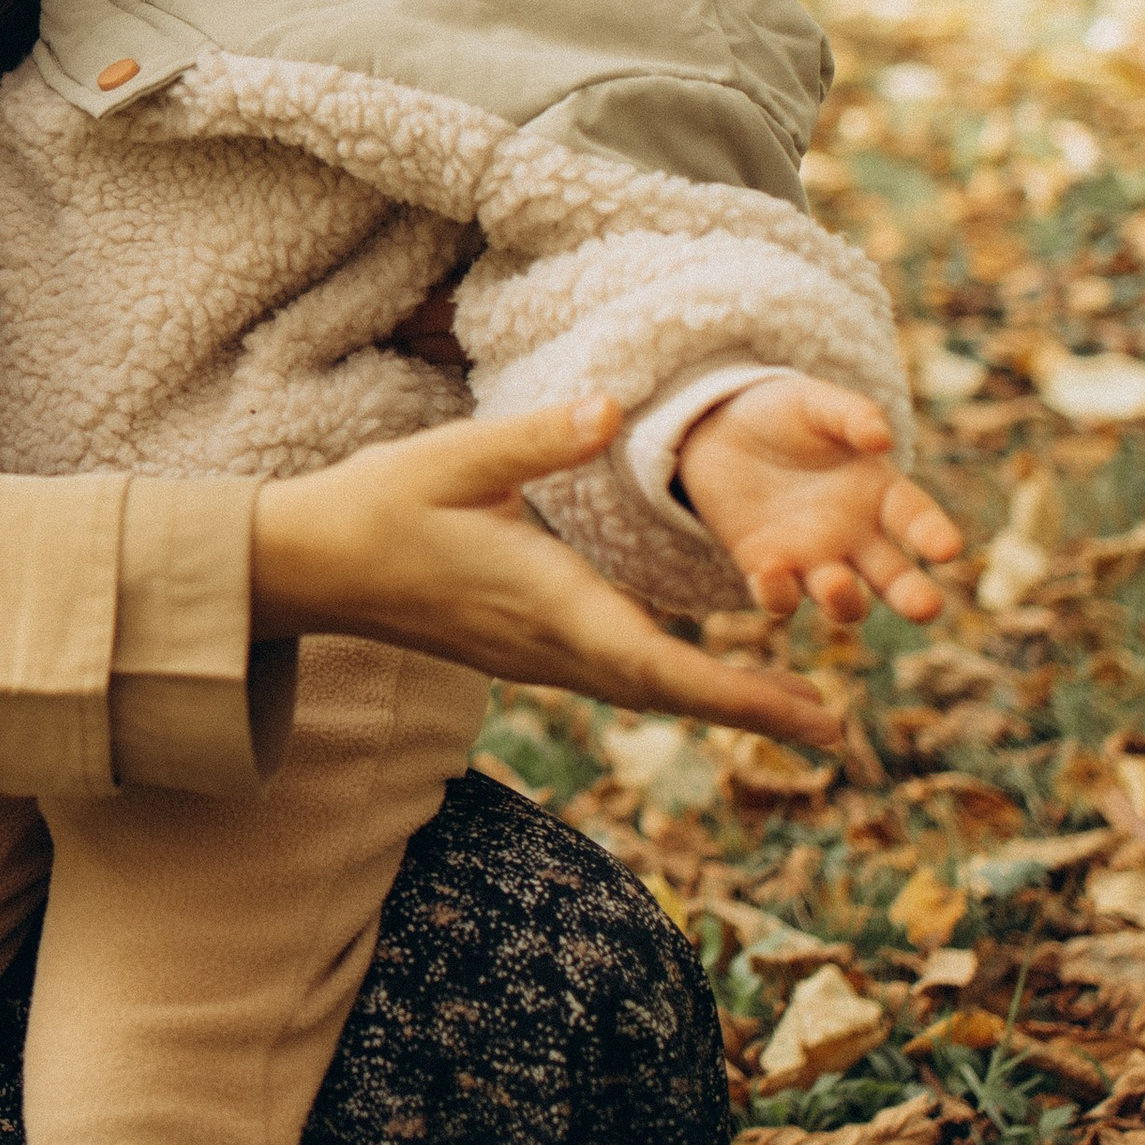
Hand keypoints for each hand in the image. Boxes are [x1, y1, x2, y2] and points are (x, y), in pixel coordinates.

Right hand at [250, 399, 841, 748]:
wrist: (307, 567)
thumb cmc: (374, 506)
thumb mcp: (452, 456)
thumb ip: (536, 438)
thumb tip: (614, 409)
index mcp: (543, 599)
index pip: (656, 661)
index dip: (739, 693)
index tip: (810, 716)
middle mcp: (548, 643)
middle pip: (666, 693)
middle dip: (752, 712)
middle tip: (837, 734)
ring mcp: (534, 654)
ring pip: (643, 689)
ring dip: (718, 702)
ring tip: (795, 711)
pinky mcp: (523, 648)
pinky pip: (615, 676)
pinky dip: (673, 682)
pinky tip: (701, 672)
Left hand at [674, 371, 961, 624]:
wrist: (718, 432)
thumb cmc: (782, 415)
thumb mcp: (815, 403)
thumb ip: (850, 416)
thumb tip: (882, 438)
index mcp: (879, 491)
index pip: (916, 518)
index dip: (933, 534)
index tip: (948, 549)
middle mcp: (855, 534)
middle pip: (894, 577)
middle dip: (913, 596)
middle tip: (925, 607)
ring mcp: (813, 559)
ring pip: (843, 600)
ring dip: (843, 600)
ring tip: (834, 581)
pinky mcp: (767, 570)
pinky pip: (780, 597)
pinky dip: (777, 593)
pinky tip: (770, 572)